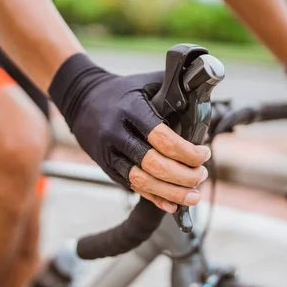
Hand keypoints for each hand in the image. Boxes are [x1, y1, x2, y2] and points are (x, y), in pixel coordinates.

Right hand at [48, 53, 209, 212]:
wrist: (81, 99)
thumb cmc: (123, 90)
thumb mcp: (149, 82)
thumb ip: (176, 94)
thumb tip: (205, 118)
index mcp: (131, 109)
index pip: (162, 138)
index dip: (188, 152)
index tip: (204, 153)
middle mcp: (117, 133)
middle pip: (154, 164)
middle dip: (183, 175)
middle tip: (202, 175)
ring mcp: (109, 153)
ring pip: (142, 181)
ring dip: (171, 192)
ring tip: (193, 195)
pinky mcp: (106, 167)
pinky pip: (132, 187)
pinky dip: (154, 198)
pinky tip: (173, 204)